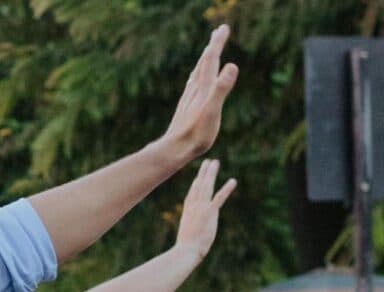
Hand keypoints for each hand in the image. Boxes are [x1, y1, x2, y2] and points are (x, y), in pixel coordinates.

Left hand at [160, 25, 238, 162]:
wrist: (174, 150)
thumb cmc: (196, 134)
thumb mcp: (212, 111)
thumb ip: (221, 88)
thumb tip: (231, 65)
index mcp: (203, 88)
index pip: (211, 59)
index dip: (217, 42)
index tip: (224, 27)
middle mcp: (195, 90)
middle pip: (204, 62)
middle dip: (213, 46)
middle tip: (220, 30)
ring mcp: (189, 99)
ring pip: (198, 73)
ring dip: (205, 60)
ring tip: (210, 51)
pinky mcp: (186, 108)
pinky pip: (193, 86)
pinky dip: (198, 77)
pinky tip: (195, 81)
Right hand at [175, 158, 235, 260]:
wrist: (186, 251)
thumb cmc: (185, 248)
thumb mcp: (187, 236)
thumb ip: (192, 231)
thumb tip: (191, 237)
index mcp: (188, 211)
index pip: (192, 194)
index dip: (196, 183)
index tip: (199, 176)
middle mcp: (193, 206)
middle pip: (199, 185)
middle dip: (204, 173)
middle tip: (208, 162)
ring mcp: (201, 208)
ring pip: (207, 186)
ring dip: (211, 174)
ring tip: (215, 162)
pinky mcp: (209, 212)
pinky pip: (219, 197)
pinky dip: (226, 188)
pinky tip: (233, 181)